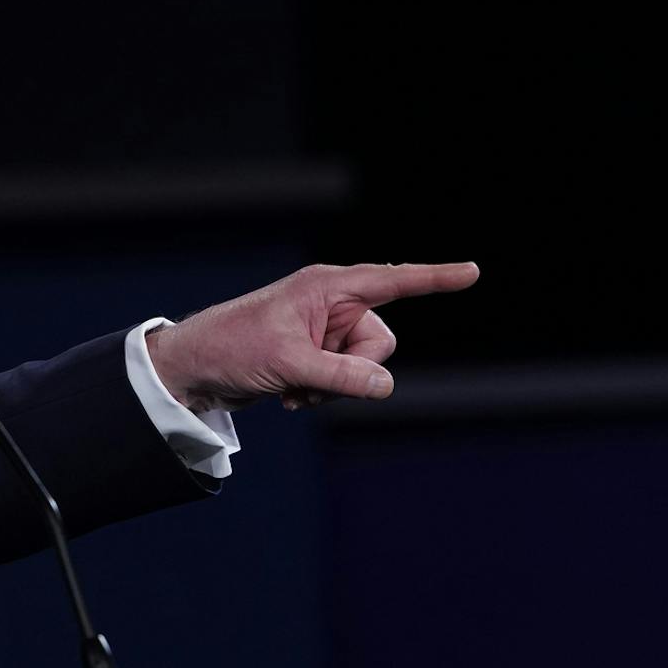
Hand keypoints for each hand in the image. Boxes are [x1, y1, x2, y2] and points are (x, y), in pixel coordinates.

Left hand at [144, 262, 479, 412]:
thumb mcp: (289, 364)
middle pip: (381, 341)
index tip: (473, 272)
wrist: (194, 368)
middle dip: (355, 370)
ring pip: (365, 367)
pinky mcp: (317, 354)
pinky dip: (323, 392)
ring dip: (335, 387)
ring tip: (295, 388)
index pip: (394, 280)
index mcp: (328, 287)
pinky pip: (345, 379)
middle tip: (311, 379)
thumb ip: (341, 375)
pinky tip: (290, 395)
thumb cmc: (233, 348)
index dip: (436, 279)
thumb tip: (386, 385)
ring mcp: (326, 331)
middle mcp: (332, 304)